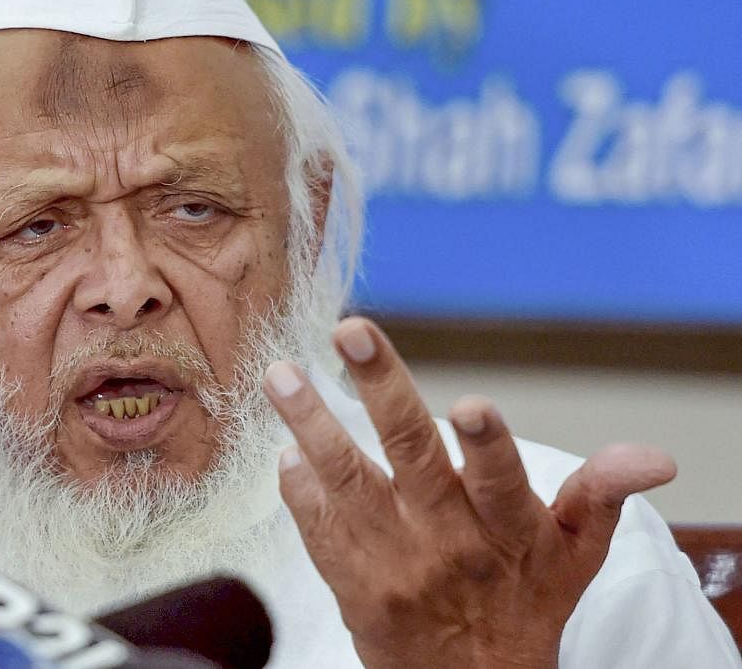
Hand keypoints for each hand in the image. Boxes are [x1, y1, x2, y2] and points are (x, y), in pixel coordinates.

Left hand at [263, 317, 675, 668]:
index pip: (501, 482)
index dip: (489, 446)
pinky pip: (316, 526)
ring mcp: (392, 561)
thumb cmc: (523, 604)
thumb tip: (654, 458)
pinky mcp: (350, 580)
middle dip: (382, 389)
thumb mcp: (575, 554)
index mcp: (508, 531)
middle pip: (411, 456)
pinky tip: (285, 447)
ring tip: (281, 375)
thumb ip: (601, 493)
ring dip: (310, 424)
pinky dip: (298, 485)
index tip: (474, 404)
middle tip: (351, 332)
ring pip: (347, 481)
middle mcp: (446, 541)